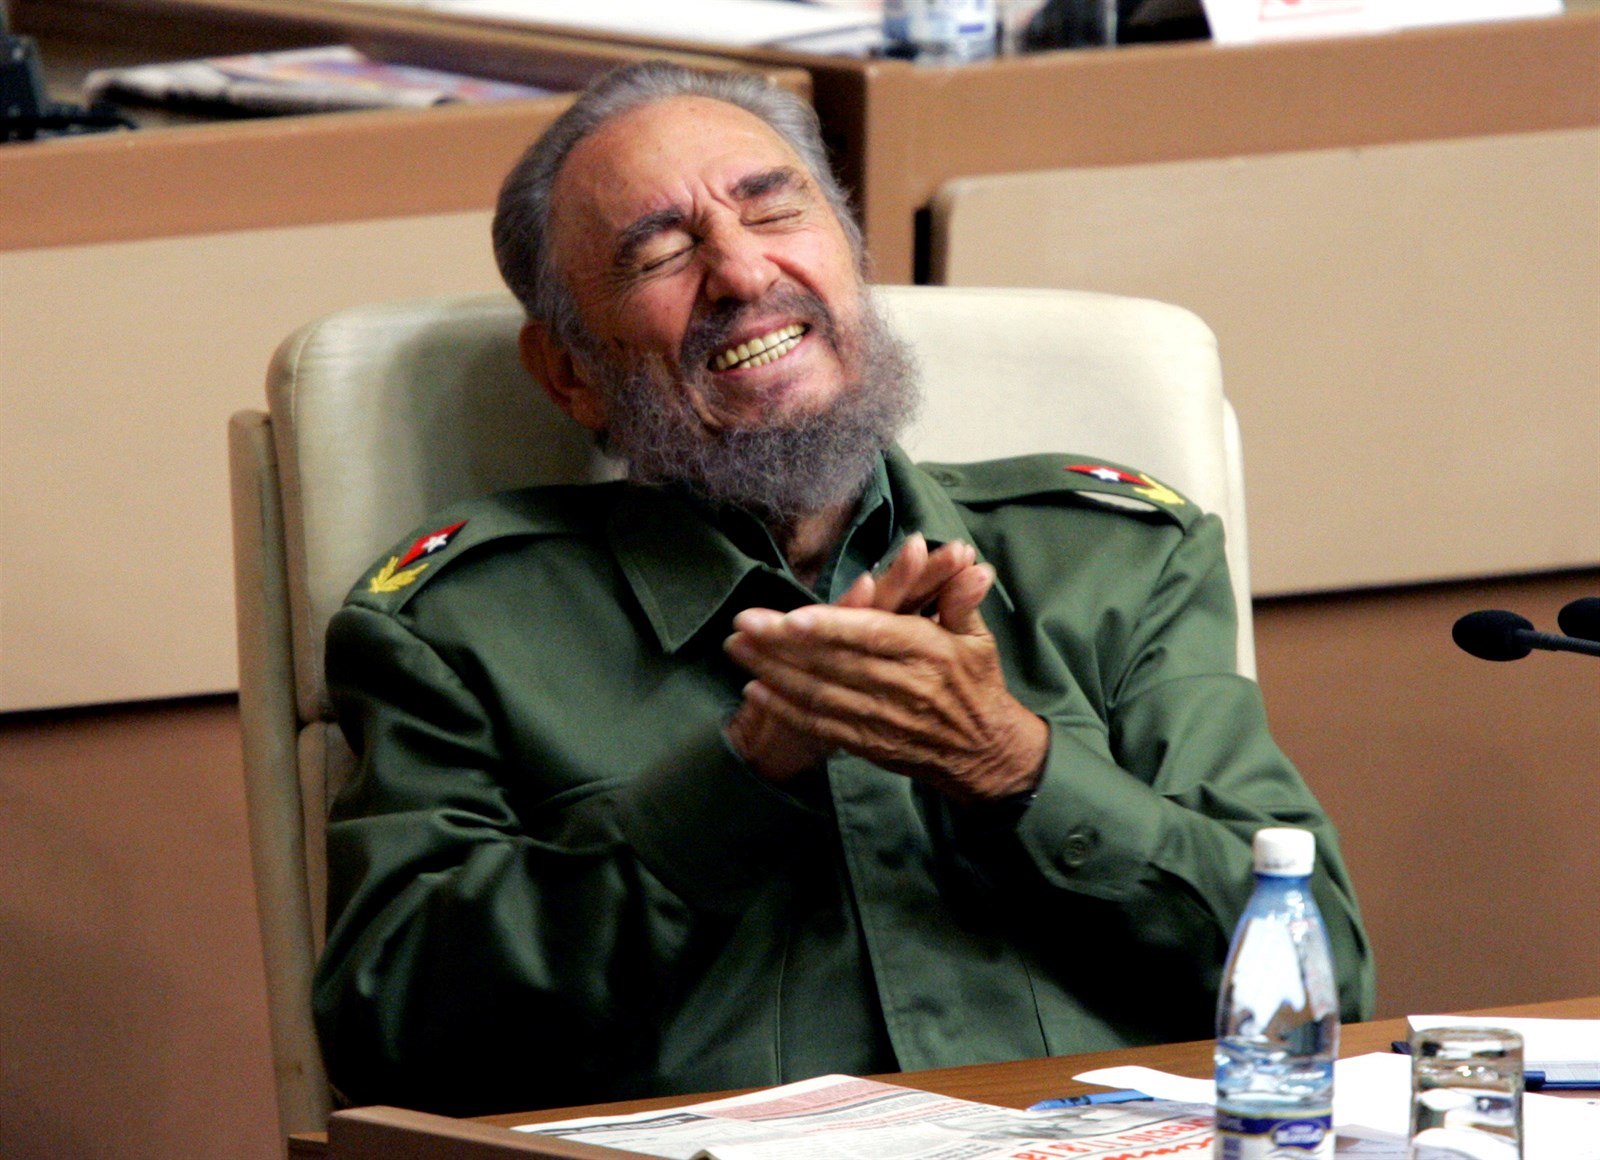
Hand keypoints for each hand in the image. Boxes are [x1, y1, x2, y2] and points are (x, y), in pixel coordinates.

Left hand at [724, 537, 1046, 803]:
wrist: (985, 754)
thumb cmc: (977, 685)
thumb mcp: (979, 638)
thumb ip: (962, 598)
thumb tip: (969, 562)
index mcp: (927, 652)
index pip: (873, 635)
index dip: (831, 627)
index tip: (791, 617)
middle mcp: (901, 686)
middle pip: (835, 663)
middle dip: (784, 644)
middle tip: (743, 622)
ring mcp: (881, 718)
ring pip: (820, 694)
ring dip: (774, 672)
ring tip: (736, 648)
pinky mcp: (868, 743)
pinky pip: (821, 725)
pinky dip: (786, 708)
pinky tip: (755, 690)